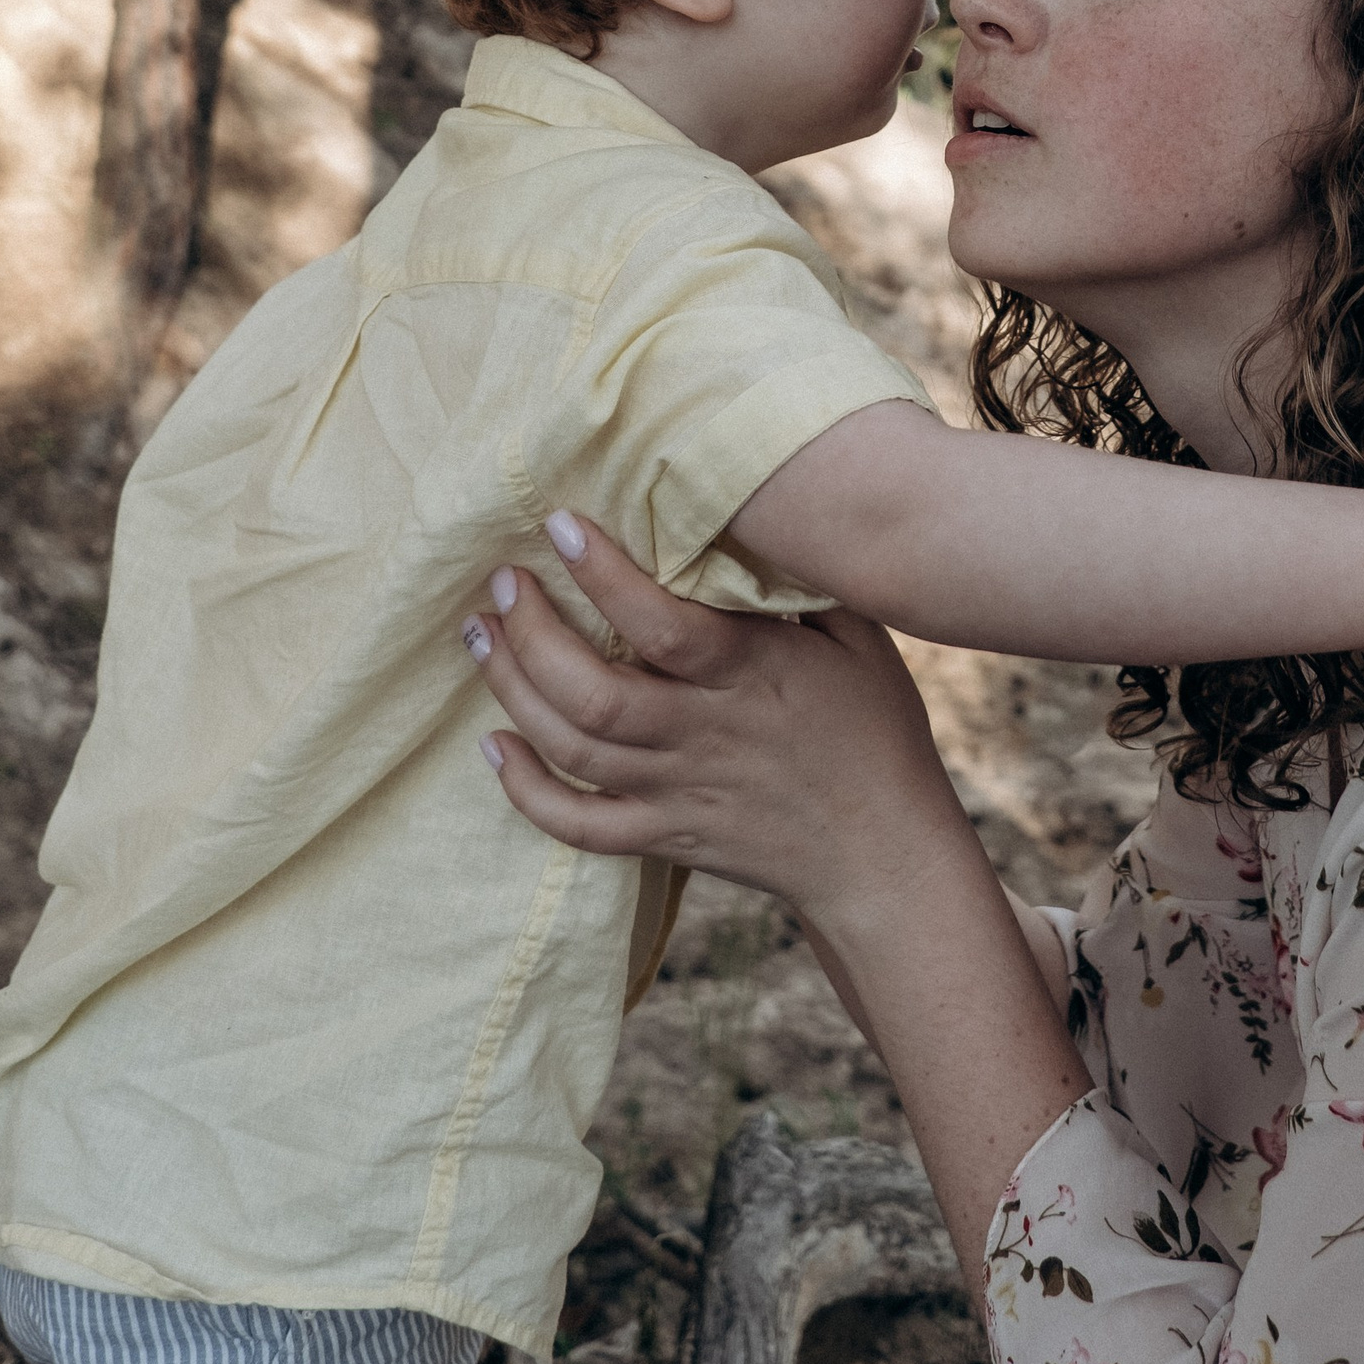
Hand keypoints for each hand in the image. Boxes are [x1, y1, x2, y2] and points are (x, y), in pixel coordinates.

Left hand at [459, 519, 966, 928]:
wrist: (883, 852)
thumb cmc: (875, 728)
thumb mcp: (860, 637)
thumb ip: (802, 580)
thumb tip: (752, 510)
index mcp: (753, 676)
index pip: (664, 624)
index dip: (604, 574)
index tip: (558, 523)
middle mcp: (705, 734)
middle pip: (595, 692)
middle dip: (532, 634)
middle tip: (501, 583)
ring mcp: (679, 791)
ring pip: (575, 749)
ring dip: (514, 691)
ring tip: (481, 638)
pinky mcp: (667, 837)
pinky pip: (581, 826)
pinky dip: (527, 793)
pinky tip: (494, 747)